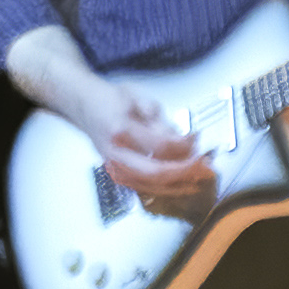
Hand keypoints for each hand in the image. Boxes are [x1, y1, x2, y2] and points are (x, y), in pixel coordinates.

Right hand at [89, 79, 215, 214]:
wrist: (84, 104)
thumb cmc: (112, 100)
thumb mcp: (140, 99)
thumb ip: (161, 121)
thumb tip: (183, 139)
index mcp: (121, 130)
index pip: (161, 146)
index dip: (185, 146)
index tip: (198, 140)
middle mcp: (115, 151)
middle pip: (154, 172)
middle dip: (184, 172)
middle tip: (204, 166)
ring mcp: (113, 165)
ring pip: (148, 185)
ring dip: (177, 185)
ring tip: (198, 179)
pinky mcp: (115, 172)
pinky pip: (141, 187)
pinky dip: (163, 188)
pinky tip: (180, 185)